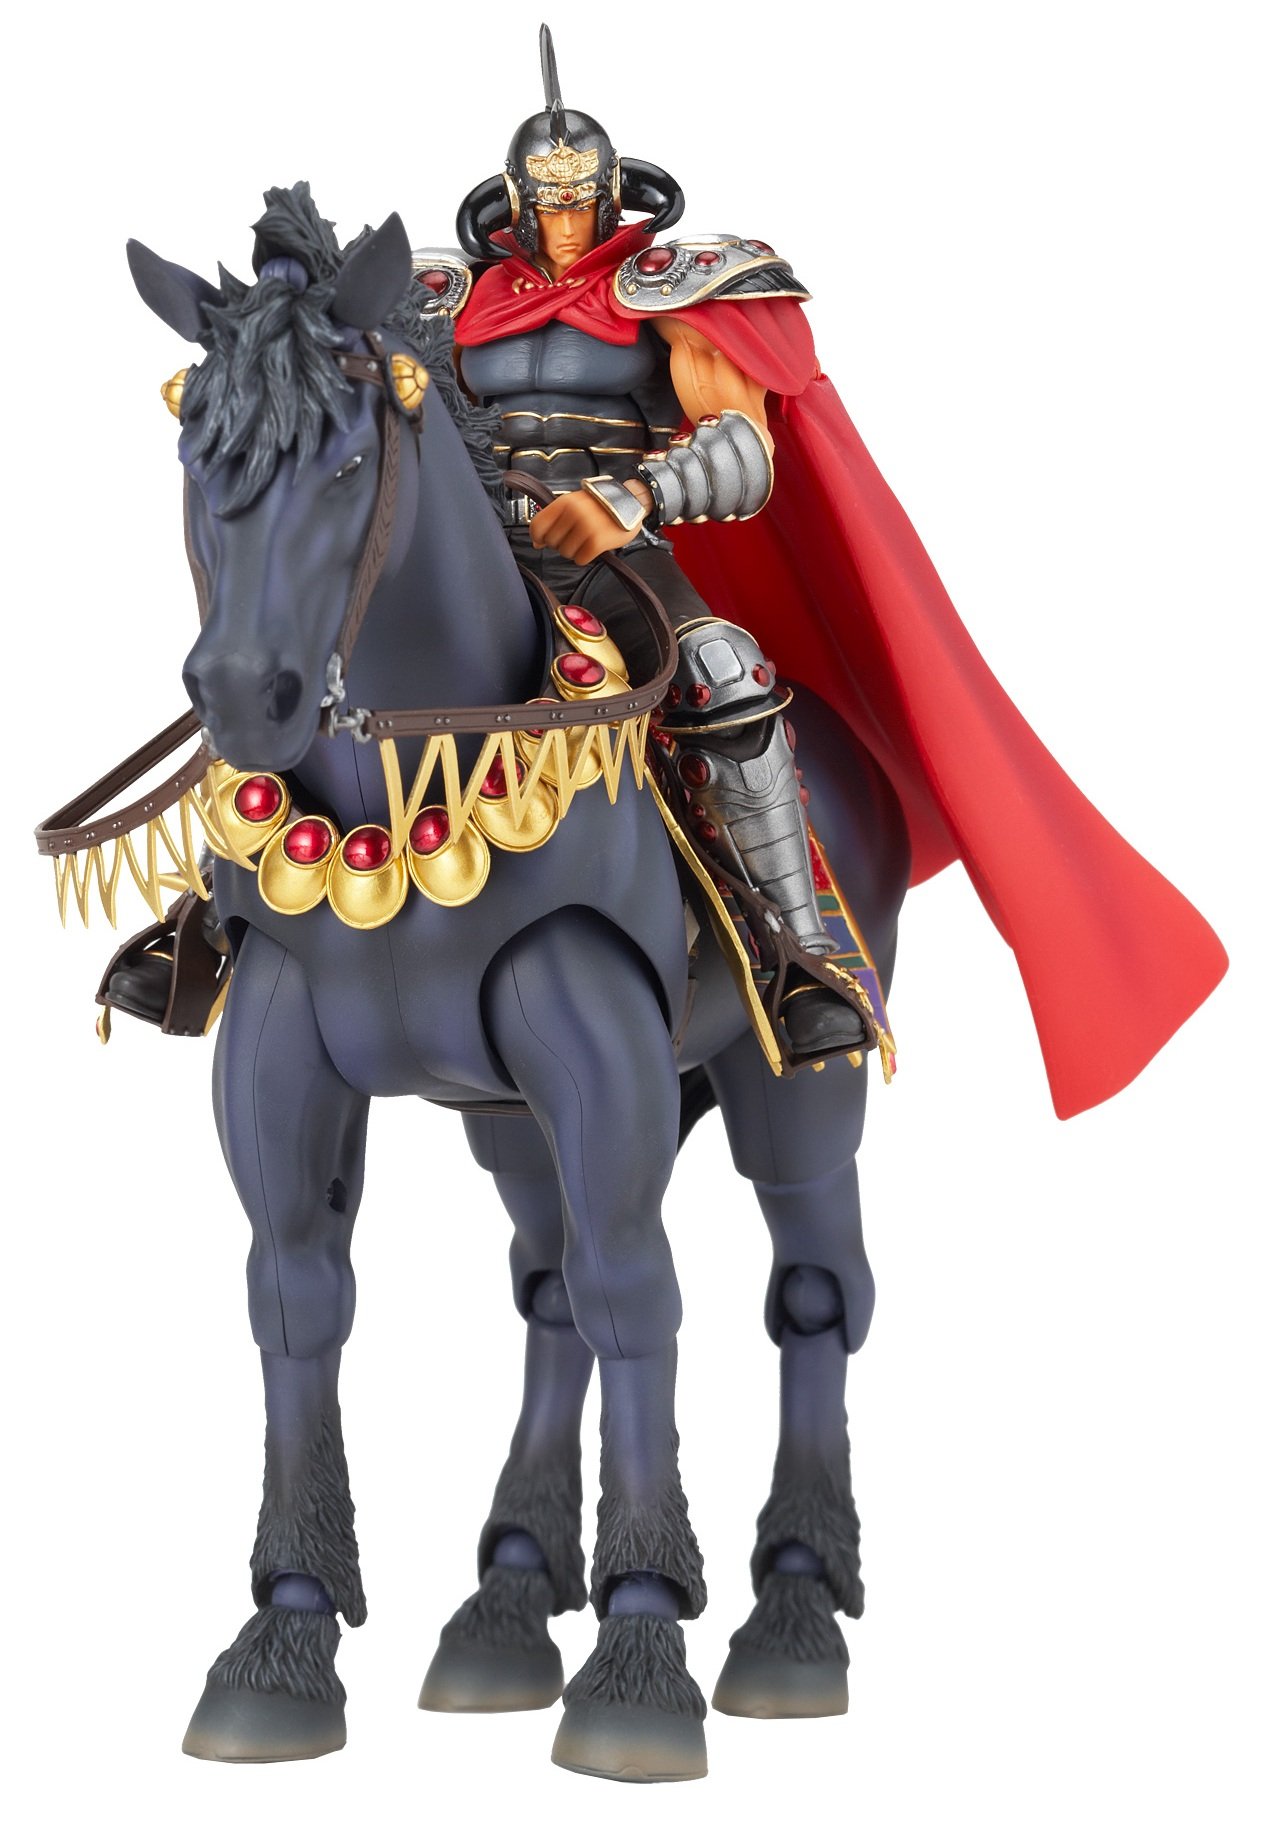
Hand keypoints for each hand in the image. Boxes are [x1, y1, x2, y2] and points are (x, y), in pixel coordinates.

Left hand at [530, 480, 652, 565]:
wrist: (630, 502)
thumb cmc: (599, 505)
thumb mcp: (574, 504)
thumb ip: (554, 520)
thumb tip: (537, 542)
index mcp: (564, 503)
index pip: (538, 526)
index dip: (539, 537)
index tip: (545, 540)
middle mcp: (573, 514)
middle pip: (552, 542)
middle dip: (561, 544)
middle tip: (574, 538)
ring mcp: (586, 527)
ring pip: (566, 553)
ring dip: (574, 551)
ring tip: (585, 541)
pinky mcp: (598, 541)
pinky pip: (580, 559)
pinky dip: (585, 557)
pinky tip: (593, 547)